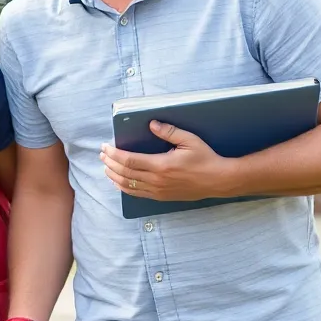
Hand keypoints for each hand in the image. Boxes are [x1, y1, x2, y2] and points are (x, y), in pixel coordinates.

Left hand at [100, 121, 235, 201]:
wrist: (218, 181)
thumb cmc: (205, 159)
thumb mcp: (189, 140)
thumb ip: (169, 131)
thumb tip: (152, 123)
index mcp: (161, 165)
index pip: (129, 160)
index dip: (113, 154)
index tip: (105, 147)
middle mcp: (156, 180)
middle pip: (124, 173)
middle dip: (109, 163)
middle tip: (102, 154)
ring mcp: (158, 191)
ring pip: (127, 185)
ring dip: (113, 175)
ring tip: (105, 166)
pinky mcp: (161, 197)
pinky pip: (136, 194)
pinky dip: (123, 187)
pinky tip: (117, 181)